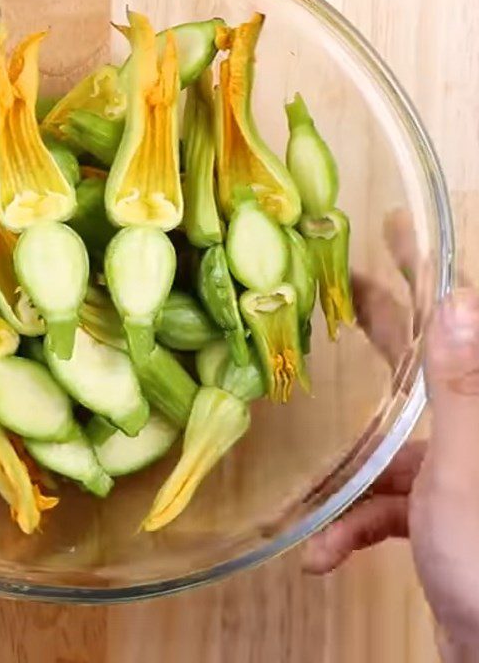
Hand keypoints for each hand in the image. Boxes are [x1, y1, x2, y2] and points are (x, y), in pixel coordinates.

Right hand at [304, 212, 478, 655]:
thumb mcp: (465, 473)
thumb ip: (460, 388)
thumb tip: (457, 302)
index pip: (459, 320)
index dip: (430, 268)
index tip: (397, 226)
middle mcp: (476, 430)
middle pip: (424, 366)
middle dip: (380, 333)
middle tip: (342, 290)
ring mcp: (459, 472)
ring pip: (390, 452)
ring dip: (350, 488)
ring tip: (318, 517)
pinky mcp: (440, 513)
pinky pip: (386, 505)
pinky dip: (353, 528)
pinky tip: (325, 556)